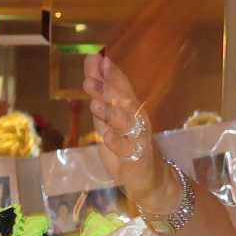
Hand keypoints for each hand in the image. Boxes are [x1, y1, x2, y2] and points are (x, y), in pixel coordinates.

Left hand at [83, 54, 171, 211]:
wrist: (145, 177)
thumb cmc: (125, 146)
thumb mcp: (106, 122)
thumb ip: (99, 99)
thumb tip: (91, 72)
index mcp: (128, 109)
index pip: (119, 87)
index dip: (108, 73)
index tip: (95, 58)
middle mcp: (136, 120)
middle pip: (124, 100)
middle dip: (109, 87)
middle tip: (93, 75)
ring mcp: (138, 138)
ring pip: (126, 123)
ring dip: (111, 113)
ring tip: (96, 103)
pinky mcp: (137, 158)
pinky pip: (128, 150)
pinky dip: (118, 144)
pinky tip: (106, 138)